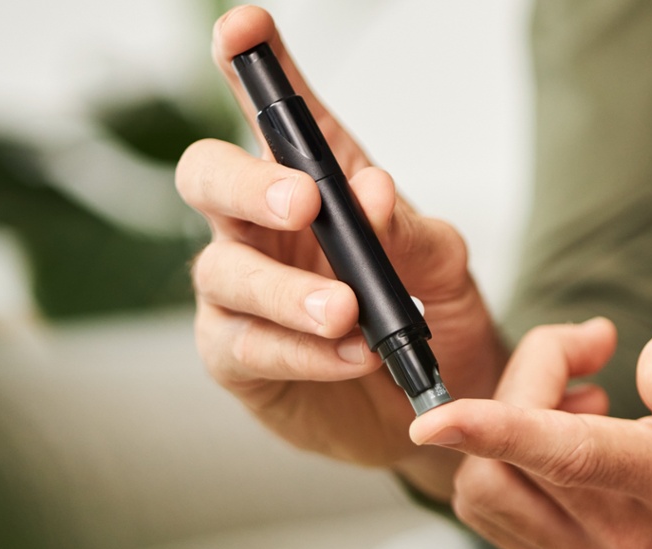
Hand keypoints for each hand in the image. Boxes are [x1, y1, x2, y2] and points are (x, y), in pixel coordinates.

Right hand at [178, 6, 503, 487]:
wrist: (443, 408)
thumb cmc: (434, 317)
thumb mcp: (443, 266)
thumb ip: (408, 229)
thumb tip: (369, 192)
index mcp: (313, 183)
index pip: (275, 113)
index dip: (252, 67)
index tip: (244, 29)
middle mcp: (261, 228)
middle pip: (207, 179)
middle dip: (246, 183)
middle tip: (304, 201)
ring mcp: (240, 293)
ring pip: (224, 273)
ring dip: (286, 291)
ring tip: (346, 310)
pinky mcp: (238, 358)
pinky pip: (248, 346)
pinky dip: (303, 351)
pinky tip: (351, 354)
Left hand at [410, 321, 651, 548]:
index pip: (569, 457)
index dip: (496, 427)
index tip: (435, 416)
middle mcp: (627, 539)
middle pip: (509, 458)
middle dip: (525, 383)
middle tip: (586, 348)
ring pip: (488, 488)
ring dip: (508, 426)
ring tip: (580, 396)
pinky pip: (496, 511)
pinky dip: (508, 460)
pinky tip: (566, 432)